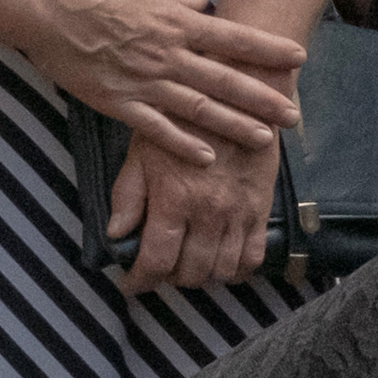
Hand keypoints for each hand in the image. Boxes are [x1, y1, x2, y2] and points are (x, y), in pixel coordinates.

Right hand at [13, 0, 302, 163]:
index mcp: (177, 22)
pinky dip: (184, 145)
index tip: (299, 57)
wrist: (48, 6)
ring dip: (235, 126)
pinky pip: (158, 129)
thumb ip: (174, 0)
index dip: (269, 49)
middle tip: (294, 115)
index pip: (234, 37)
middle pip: (227, 79)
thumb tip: (201, 0)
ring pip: (201, 108)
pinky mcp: (120, 103)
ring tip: (265, 141)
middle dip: (264, 98)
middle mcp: (169, 54)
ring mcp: (146, 81)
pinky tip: (208, 158)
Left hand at [103, 130, 273, 294]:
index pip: (156, 262)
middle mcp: (208, 213)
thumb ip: (128, 194)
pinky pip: (253, 256)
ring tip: (189, 266)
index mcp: (173, 199)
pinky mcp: (261, 208)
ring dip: (202, 276)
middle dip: (170, 279)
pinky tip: (222, 262)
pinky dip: (237, 270)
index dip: (140, 281)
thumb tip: (116, 234)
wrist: (237, 93)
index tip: (132, 284)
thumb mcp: (143, 149)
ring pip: (221, 271)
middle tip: (161, 269)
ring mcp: (238, 213)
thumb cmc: (183, 116)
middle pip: (190, 273)